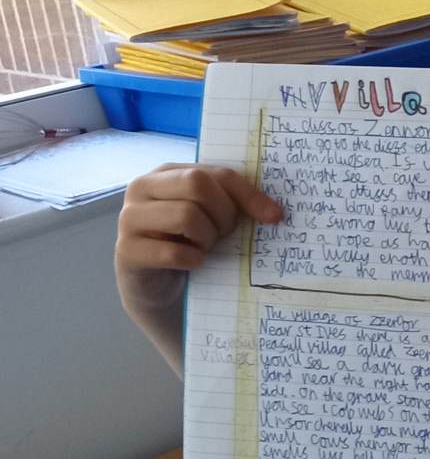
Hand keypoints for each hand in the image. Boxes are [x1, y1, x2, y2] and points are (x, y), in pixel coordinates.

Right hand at [116, 163, 282, 314]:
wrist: (155, 286)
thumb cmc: (186, 243)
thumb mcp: (209, 216)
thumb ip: (230, 202)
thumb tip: (273, 212)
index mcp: (168, 172)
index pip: (216, 173)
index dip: (248, 194)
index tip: (274, 216)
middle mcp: (142, 188)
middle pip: (198, 185)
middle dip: (223, 215)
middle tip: (222, 235)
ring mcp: (129, 218)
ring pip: (186, 215)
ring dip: (206, 238)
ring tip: (204, 248)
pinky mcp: (127, 250)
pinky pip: (171, 252)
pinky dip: (191, 259)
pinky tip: (193, 263)